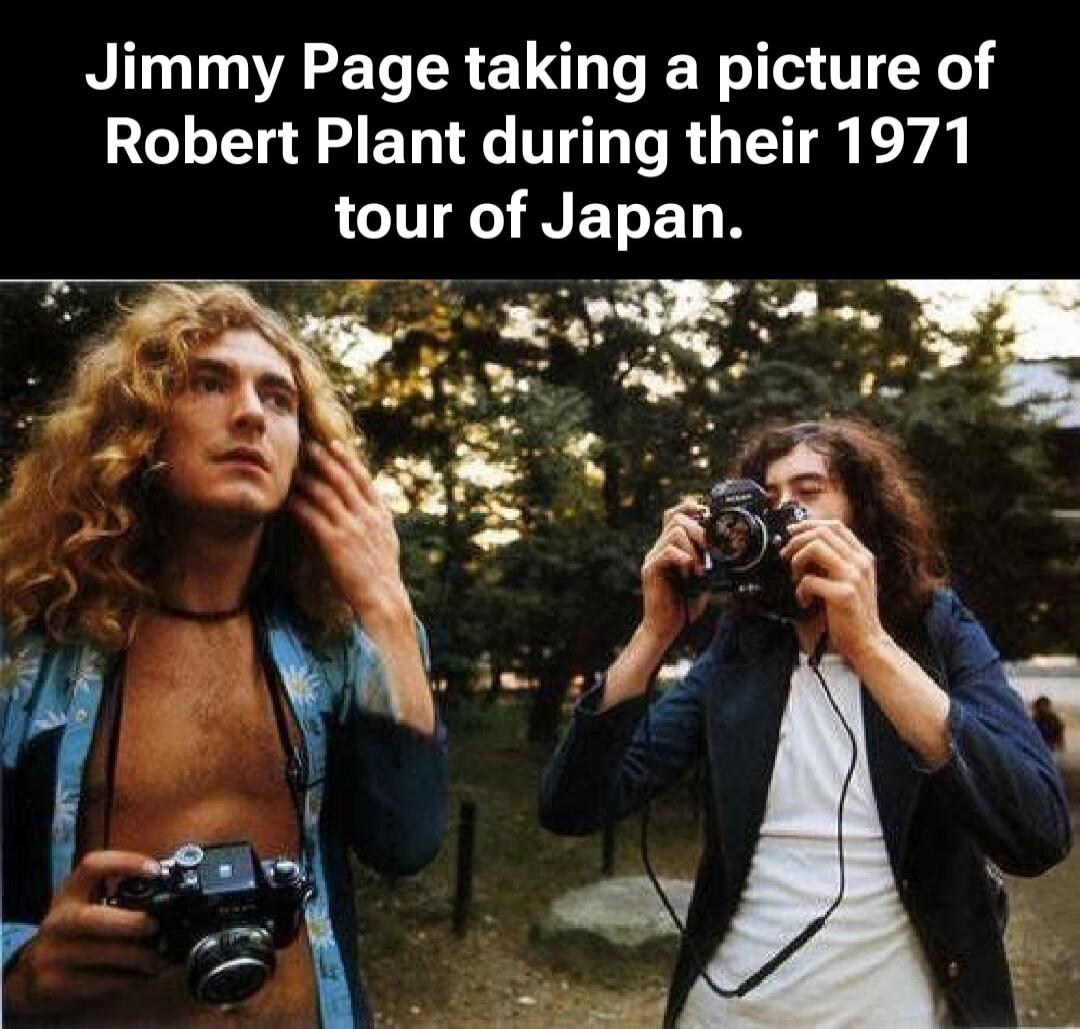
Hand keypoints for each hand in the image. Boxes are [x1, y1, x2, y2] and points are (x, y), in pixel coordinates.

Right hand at [4, 851, 166, 1018]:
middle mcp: (57, 920)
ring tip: (157, 958)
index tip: (155, 870)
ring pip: (96, 953)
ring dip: (135, 956)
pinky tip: (139, 976)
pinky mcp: (53, 984)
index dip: (124, 863)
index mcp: (70, 893)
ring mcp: (51, 953)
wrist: (32, 973)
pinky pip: (95, 982)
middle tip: (155, 927)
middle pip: (89, 918)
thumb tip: (169, 892)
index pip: (92, 866)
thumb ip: (119, 897)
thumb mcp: (87, 907)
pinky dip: (124, 979)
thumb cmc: (74, 934)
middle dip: (129, 923)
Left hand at [288, 439, 410, 621]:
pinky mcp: (334, 542)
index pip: (363, 479)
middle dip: (324, 460)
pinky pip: (312, 516)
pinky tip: (287, 498)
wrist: (383, 597)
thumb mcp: (388, 541)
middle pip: (342, 480)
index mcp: (381, 515)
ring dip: (307, 478)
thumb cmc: (383, 574)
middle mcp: (367, 516)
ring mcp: (351, 528)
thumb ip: (377, 521)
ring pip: (325, 494)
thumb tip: (368, 507)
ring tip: (292, 469)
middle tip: (308, 446)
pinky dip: (298, 504)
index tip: (334, 444)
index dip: (348, 459)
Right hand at [640, 500, 710, 647]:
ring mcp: (653, 558)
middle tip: (710, 548)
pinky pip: (667, 551)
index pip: (674, 514)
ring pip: (674, 532)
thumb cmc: (684, 605)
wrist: (667, 628)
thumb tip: (726, 549)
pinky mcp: (650, 570)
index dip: (690, 507)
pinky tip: (690, 572)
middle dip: (698, 529)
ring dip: (693, 547)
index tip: (708, 515)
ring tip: (700, 567)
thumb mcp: (703, 579)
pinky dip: (683, 558)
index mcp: (671, 547)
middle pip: (674, 517)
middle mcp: (659, 548)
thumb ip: (708, 562)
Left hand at [780, 519, 889, 663]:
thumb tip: (804, 545)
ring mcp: (854, 577)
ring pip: (814, 548)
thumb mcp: (850, 580)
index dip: (809, 525)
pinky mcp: (844, 594)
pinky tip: (804, 601)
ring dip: (796, 561)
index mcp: (863, 557)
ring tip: (795, 578)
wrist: (867, 642)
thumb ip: (835, 562)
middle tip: (786, 556)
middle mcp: (861, 562)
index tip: (792, 533)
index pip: (835, 526)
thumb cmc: (853, 613)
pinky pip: (809, 580)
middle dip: (796, 541)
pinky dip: (800, 590)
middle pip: (822, 532)